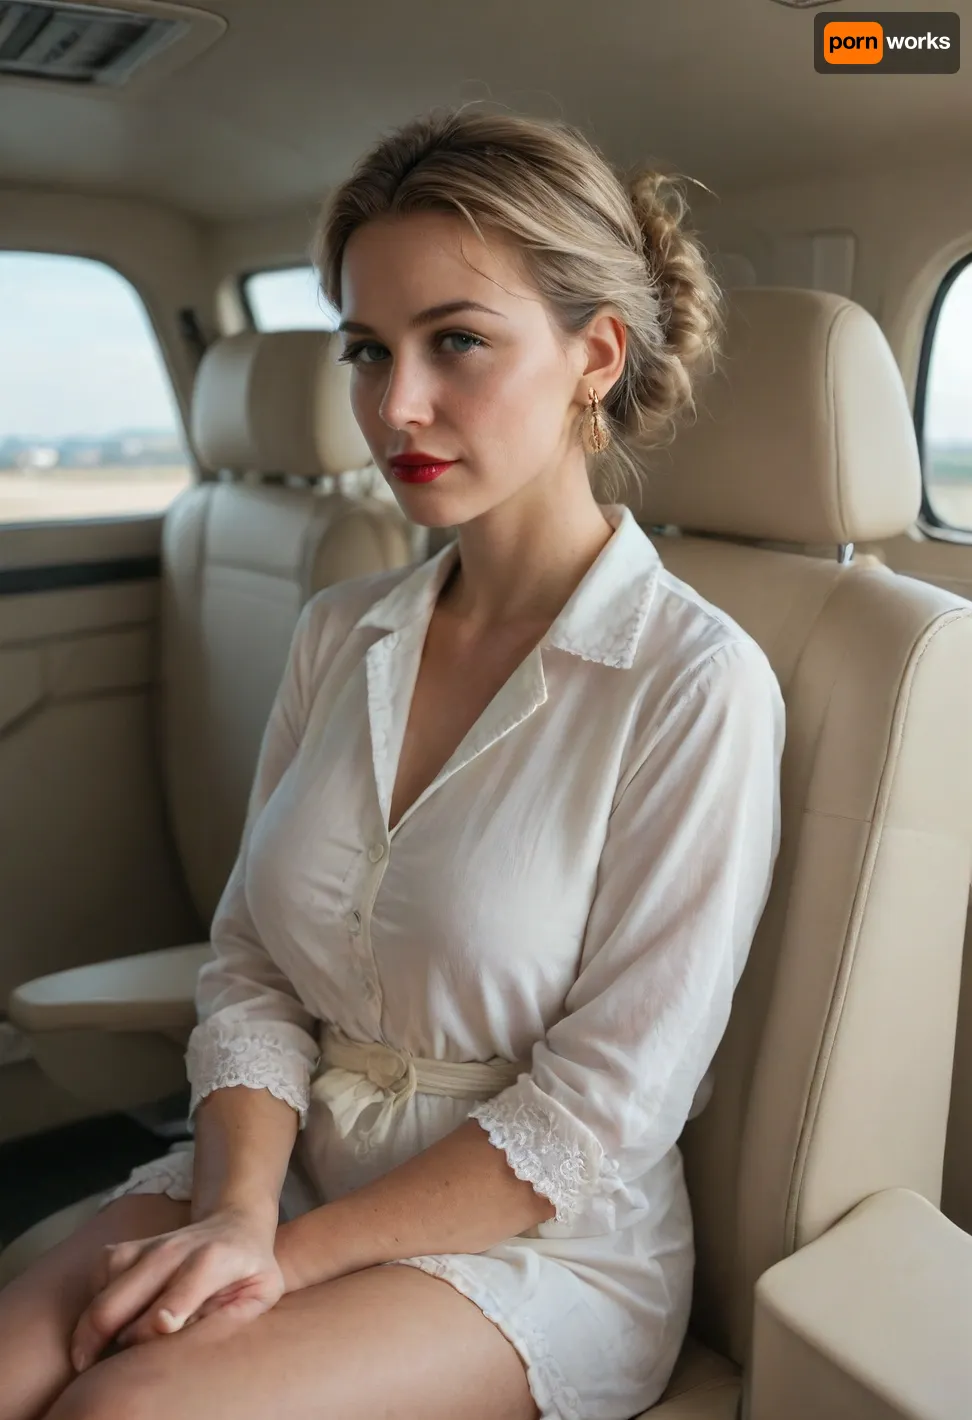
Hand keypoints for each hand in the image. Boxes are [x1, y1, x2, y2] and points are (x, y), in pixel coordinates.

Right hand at [70, 1204, 282, 1371]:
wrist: (236, 1222)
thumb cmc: (251, 1267)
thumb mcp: (262, 1291)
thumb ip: (236, 1315)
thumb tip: (195, 1337)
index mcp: (213, 1262)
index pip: (178, 1295)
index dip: (160, 1321)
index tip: (153, 1338)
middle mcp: (176, 1251)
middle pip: (127, 1295)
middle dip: (102, 1334)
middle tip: (90, 1369)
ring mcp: (150, 1247)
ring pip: (106, 1285)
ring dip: (91, 1323)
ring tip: (86, 1355)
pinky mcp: (131, 1247)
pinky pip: (100, 1273)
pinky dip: (93, 1299)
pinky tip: (101, 1322)